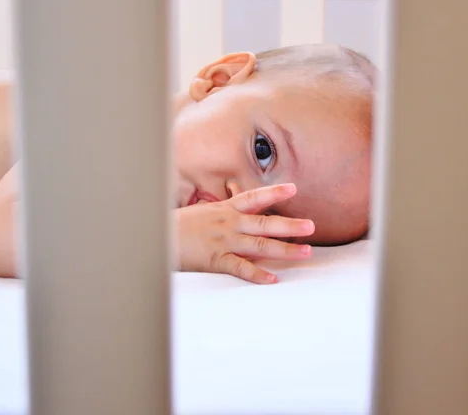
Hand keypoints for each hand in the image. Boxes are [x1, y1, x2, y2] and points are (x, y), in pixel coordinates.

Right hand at [175, 183, 314, 283]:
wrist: (157, 237)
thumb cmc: (178, 225)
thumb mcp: (203, 212)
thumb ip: (223, 212)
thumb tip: (240, 212)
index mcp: (225, 209)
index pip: (254, 197)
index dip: (274, 193)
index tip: (293, 189)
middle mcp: (229, 223)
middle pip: (265, 222)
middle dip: (290, 224)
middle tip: (311, 226)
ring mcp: (224, 241)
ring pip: (260, 245)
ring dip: (284, 249)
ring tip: (305, 251)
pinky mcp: (216, 260)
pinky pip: (240, 268)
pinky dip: (257, 274)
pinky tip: (273, 279)